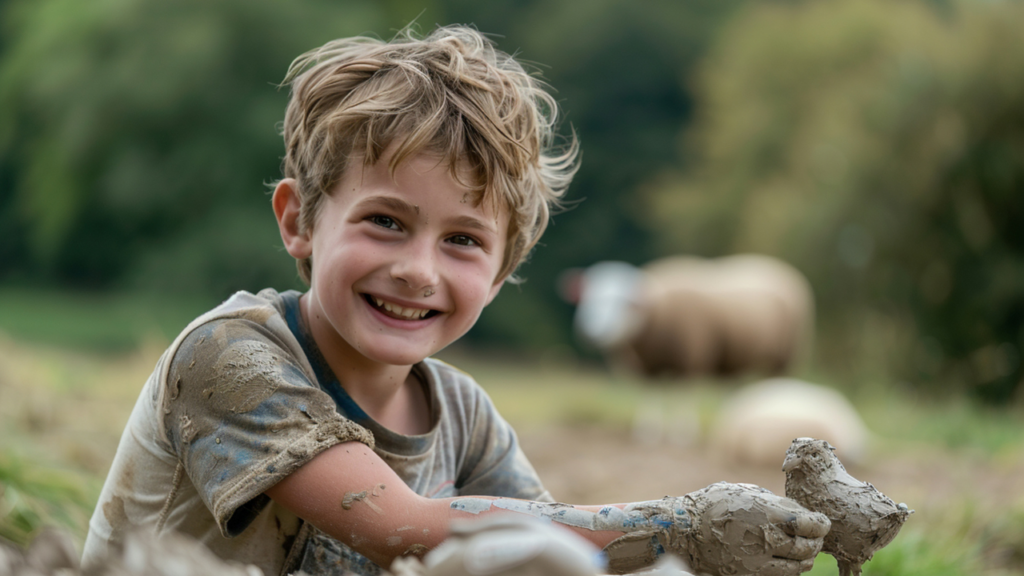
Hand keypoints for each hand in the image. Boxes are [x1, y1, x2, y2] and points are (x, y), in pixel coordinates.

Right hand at [681, 482, 829, 575]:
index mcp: (769, 514)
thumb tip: (799, 513)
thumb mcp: (747, 494)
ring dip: (805, 559)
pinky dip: (790, 571)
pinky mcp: (750, 575)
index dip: (822, 524)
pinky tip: (786, 562)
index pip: (812, 524)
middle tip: (814, 538)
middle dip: (816, 542)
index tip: (821, 522)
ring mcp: (759, 561)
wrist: (686, 531)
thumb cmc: (714, 505)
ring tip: (802, 551)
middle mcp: (767, 539)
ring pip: (798, 567)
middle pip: (808, 547)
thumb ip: (775, 504)